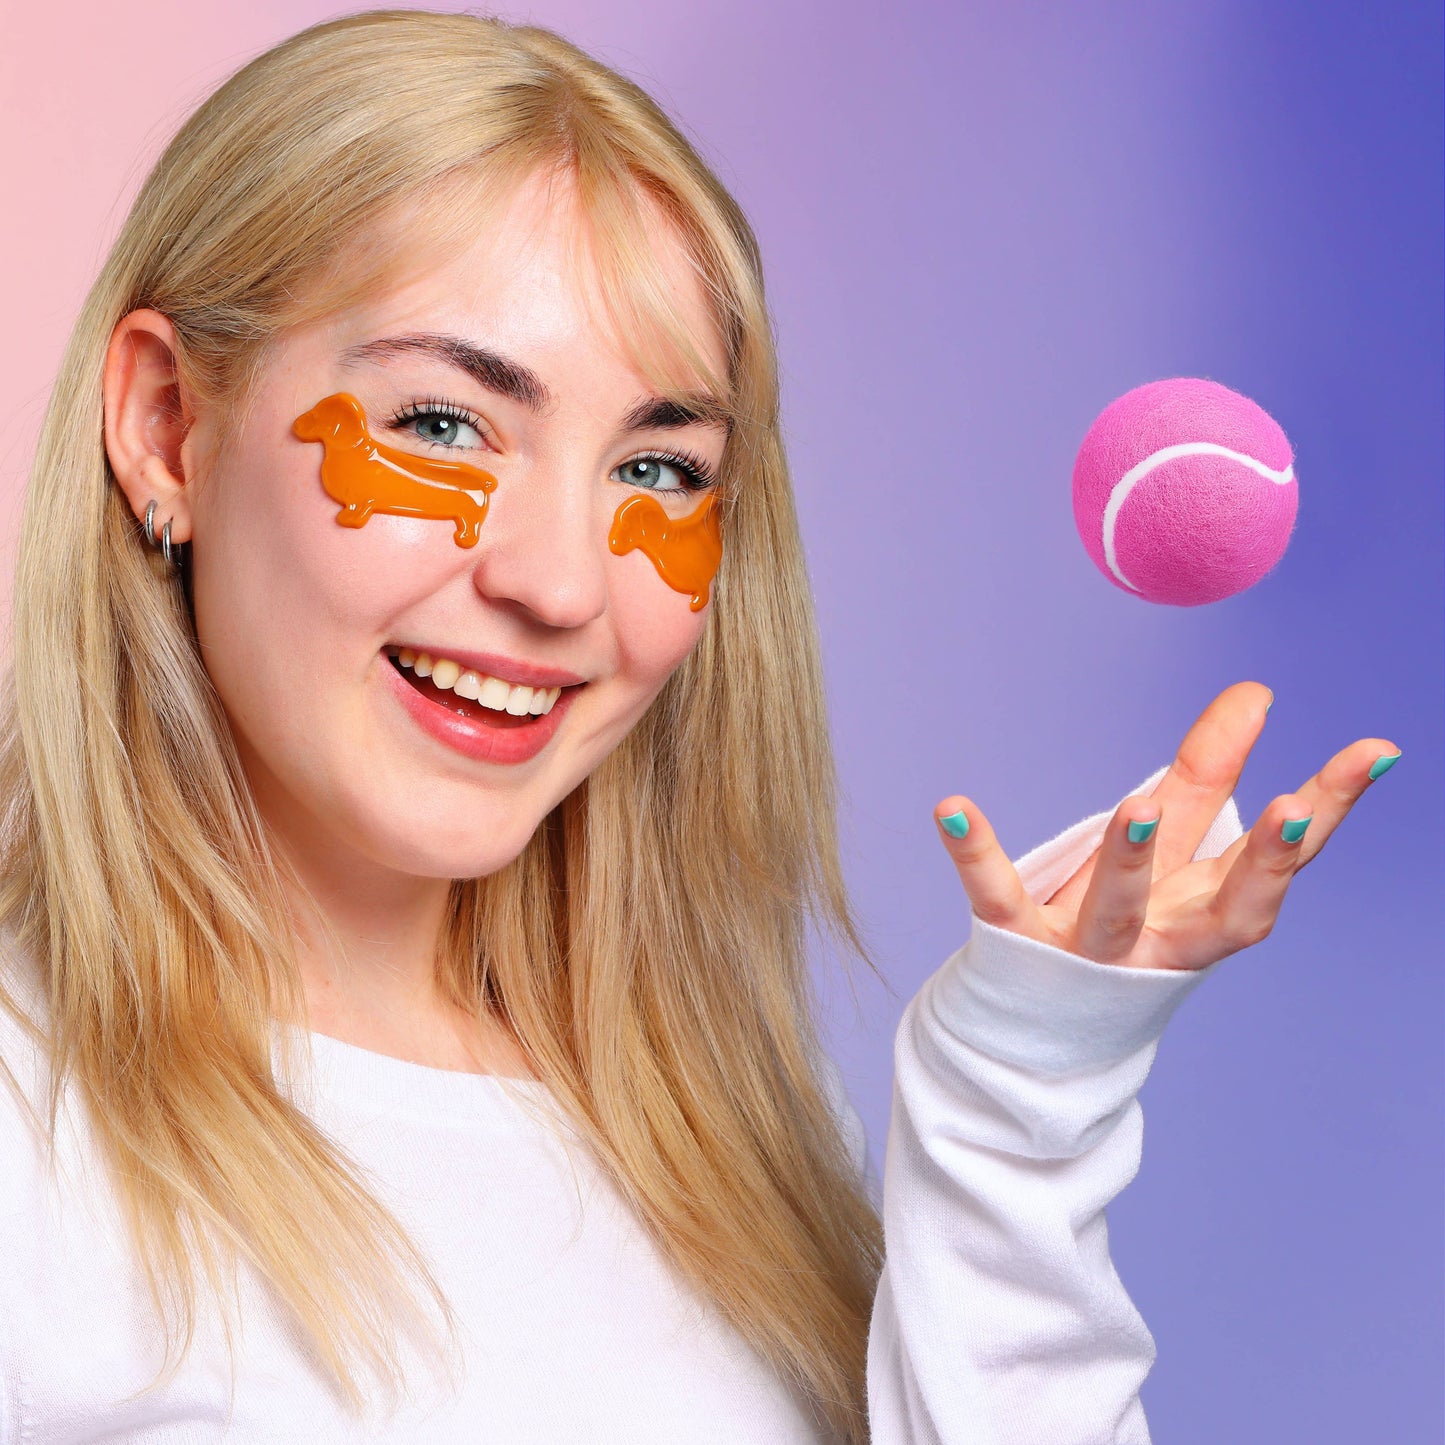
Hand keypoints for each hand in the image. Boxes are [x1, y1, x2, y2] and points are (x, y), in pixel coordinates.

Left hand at [933, 681, 1400, 970]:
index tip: (1374, 751)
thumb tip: (1255, 689)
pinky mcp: (1016, 945)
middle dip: (1263, 862)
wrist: (1042, 1033)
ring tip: (1137, 807)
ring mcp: (1086, 951)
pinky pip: (996, 896)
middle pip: (1220, 911)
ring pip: (1114, 913)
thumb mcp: (1173, 852)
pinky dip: (975, 852)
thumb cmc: (1127, 924)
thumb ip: (1209, 774)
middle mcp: (1158, 941)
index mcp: (1205, 915)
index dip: (1329, 815)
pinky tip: (951, 806)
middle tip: (1292, 809)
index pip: (1275, 865)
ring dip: (1130, 861)